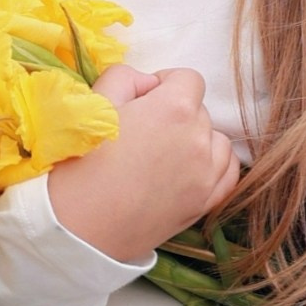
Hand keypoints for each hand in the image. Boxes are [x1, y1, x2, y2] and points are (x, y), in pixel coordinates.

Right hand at [48, 63, 238, 262]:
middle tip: (141, 132)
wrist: (76, 228)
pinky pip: (228, 171)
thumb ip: (127, 77)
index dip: (165, 83)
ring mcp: (206, 174)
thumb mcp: (95, 103)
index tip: (144, 99)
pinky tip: (190, 169)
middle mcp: (199, 139)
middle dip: (175, 113)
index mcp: (174, 108)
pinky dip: (214, 164)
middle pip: (199, 110)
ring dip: (197, 139)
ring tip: (164, 154)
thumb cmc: (79, 164)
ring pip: (216, 140)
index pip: (189, 79)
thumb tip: (149, 84)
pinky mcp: (205, 203)